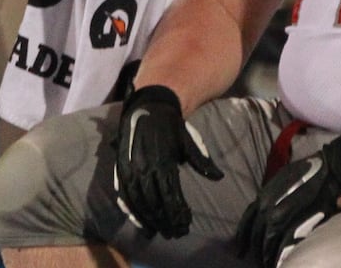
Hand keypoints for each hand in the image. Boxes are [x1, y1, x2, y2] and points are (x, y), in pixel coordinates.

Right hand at [113, 85, 223, 238]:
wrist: (148, 105)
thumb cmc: (170, 125)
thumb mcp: (187, 139)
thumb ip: (201, 160)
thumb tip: (218, 177)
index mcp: (163, 161)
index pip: (170, 195)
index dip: (177, 213)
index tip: (186, 225)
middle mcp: (145, 168)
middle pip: (155, 203)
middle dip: (165, 221)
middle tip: (175, 233)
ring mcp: (131, 169)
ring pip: (139, 202)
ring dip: (150, 220)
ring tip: (160, 232)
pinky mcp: (121, 169)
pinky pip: (125, 195)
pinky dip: (132, 211)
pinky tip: (140, 222)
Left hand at [235, 135, 340, 267]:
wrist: (332, 169)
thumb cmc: (309, 173)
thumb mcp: (284, 179)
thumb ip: (273, 197)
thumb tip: (267, 215)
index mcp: (265, 194)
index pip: (247, 220)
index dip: (243, 237)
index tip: (241, 249)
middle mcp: (268, 205)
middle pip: (256, 235)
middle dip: (256, 249)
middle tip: (259, 260)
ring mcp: (282, 215)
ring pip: (267, 242)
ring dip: (267, 255)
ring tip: (269, 264)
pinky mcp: (298, 224)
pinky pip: (284, 246)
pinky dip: (280, 256)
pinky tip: (280, 262)